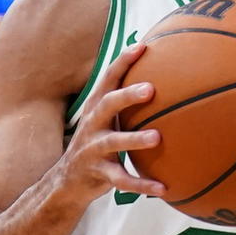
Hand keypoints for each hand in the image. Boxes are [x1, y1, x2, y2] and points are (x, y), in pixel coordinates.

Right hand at [57, 42, 163, 205]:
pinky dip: (142, 185)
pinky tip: (163, 188)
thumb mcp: (107, 119)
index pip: (108, 79)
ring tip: (158, 137)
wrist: (67, 181)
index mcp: (97, 108)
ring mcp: (93, 150)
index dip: (123, 62)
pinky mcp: (99, 174)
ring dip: (135, 139)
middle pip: (108, 105)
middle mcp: (92, 125)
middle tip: (151, 89)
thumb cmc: (98, 141)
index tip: (142, 46)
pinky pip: (123, 180)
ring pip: (114, 143)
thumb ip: (127, 100)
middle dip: (127, 95)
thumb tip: (168, 77)